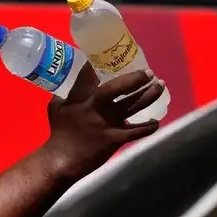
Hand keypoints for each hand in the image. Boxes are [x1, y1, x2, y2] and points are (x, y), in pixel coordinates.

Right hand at [43, 68, 163, 177]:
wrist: (61, 160)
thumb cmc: (58, 133)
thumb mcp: (56, 108)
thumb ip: (64, 96)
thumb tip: (69, 84)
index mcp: (80, 98)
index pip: (88, 75)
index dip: (99, 64)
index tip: (112, 55)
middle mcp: (96, 107)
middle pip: (118, 88)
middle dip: (135, 79)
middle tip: (149, 73)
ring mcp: (107, 123)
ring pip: (132, 106)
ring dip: (148, 96)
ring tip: (159, 87)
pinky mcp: (114, 138)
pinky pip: (136, 132)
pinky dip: (148, 127)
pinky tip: (156, 122)